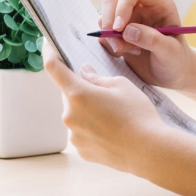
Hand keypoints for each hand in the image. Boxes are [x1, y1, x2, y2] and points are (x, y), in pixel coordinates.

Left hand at [43, 55, 168, 172]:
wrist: (148, 149)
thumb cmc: (137, 114)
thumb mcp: (121, 85)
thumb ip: (98, 78)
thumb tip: (84, 73)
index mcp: (78, 94)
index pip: (54, 68)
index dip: (49, 53)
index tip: (48, 45)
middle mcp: (70, 115)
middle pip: (69, 94)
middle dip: (81, 89)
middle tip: (105, 92)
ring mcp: (74, 135)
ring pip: (76, 114)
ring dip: (87, 109)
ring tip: (114, 115)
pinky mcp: (81, 150)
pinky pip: (82, 131)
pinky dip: (92, 127)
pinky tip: (112, 129)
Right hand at [98, 0, 195, 89]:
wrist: (173, 73)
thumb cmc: (177, 60)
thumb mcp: (170, 52)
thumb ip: (152, 40)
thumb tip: (127, 30)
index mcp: (158, 2)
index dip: (122, 4)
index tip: (119, 28)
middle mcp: (141, 5)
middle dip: (109, 20)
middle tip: (117, 44)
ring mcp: (129, 17)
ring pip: (105, 14)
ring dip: (109, 35)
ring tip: (127, 51)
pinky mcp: (119, 30)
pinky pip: (104, 30)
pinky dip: (108, 43)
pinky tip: (126, 53)